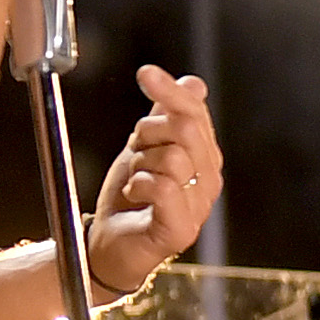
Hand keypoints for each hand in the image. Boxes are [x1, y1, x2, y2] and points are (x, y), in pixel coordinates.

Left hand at [84, 68, 223, 298]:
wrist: (111, 245)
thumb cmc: (130, 198)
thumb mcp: (144, 148)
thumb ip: (167, 116)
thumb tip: (193, 83)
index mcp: (204, 156)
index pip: (195, 112)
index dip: (170, 91)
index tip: (145, 73)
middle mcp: (209, 179)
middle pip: (187, 129)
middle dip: (149, 132)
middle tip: (135, 152)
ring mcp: (199, 205)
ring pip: (172, 158)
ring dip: (140, 164)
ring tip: (135, 181)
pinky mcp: (182, 228)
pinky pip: (164, 188)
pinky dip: (139, 185)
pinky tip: (134, 194)